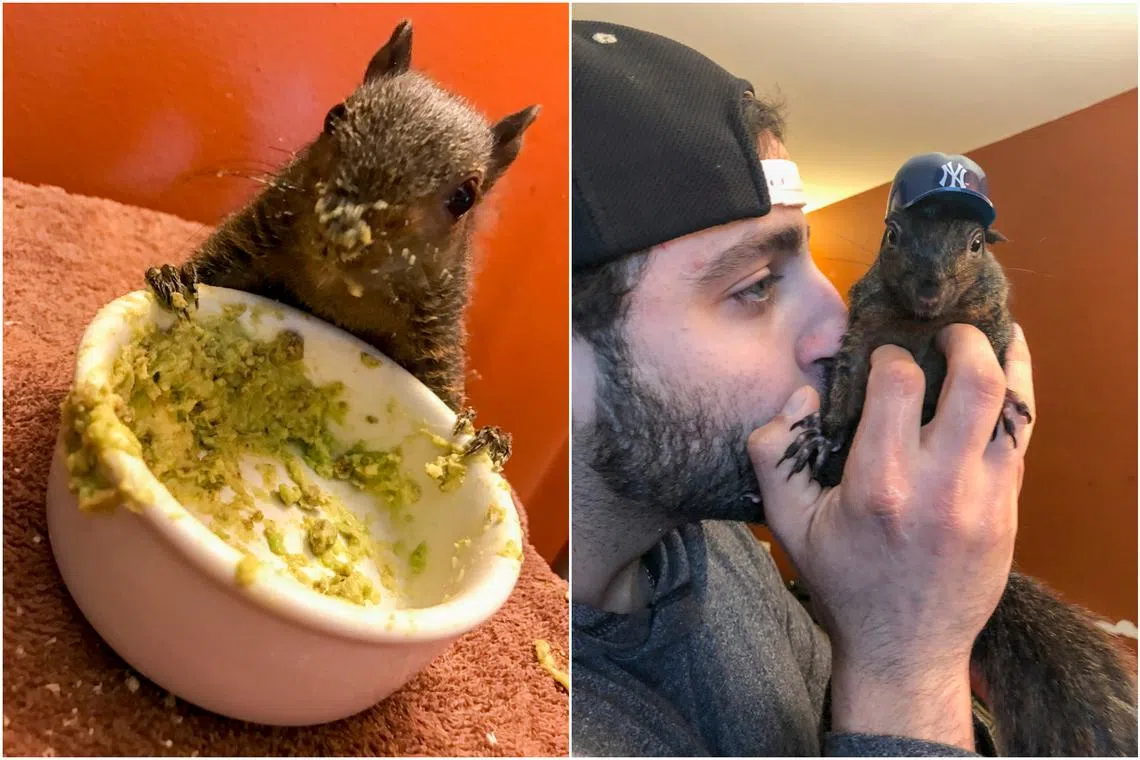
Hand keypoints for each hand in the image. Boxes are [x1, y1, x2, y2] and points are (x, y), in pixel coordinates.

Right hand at [748, 323, 1034, 746]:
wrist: (904, 649)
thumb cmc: (841, 582)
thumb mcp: (786, 524)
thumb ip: (774, 454)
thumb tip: (801, 396)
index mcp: (879, 485)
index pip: (899, 384)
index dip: (891, 355)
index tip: (882, 360)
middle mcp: (939, 486)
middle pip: (976, 382)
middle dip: (965, 340)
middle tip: (947, 333)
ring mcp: (984, 500)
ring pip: (1013, 407)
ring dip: (1004, 361)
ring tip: (985, 341)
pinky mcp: (1007, 512)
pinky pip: (1020, 441)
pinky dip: (1015, 401)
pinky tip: (1008, 377)